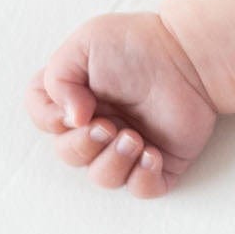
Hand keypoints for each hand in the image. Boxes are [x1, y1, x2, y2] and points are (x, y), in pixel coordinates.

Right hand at [27, 12, 218, 198]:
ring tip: (134, 139)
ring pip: (103, 177)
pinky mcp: (160, 160)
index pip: (43, 121)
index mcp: (74, 99)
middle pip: (69, 155)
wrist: (190, 54)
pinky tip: (152, 155)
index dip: (50, 121)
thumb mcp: (84, 45)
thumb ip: (58, 79)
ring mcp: (128, 145)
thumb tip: (71, 119)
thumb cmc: (138, 45)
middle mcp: (97, 125)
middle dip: (84, 145)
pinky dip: (142, 178)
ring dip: (113, 163)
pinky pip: (142, 188)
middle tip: (109, 126)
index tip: (78, 110)